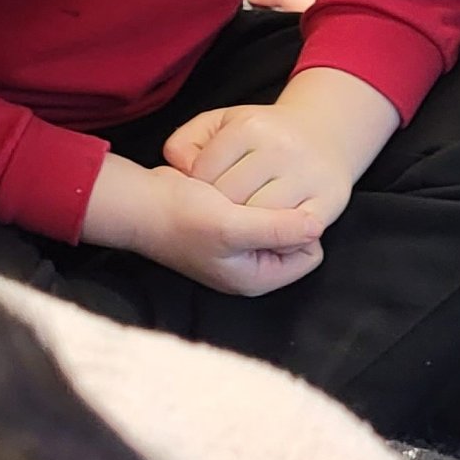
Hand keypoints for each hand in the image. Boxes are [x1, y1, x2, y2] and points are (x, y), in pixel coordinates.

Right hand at [82, 157, 323, 296]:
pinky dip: (256, 195)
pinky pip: (262, 208)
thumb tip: (318, 226)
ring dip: (270, 201)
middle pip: (296, 237)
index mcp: (258, 276)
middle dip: (285, 215)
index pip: (308, 253)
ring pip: (280, 219)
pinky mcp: (233, 225)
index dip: (299, 228)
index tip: (277, 208)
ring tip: (247, 191)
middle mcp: (253, 265)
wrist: (141, 203)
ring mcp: (243, 246)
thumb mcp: (231, 227)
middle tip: (260, 197)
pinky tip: (241, 183)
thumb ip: (277, 229)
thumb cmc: (181, 218)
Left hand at [165, 101, 357, 229]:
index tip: (208, 187)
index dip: (198, 187)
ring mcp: (308, 174)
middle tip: (225, 208)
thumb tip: (183, 170)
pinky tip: (272, 228)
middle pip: (231, 198)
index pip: (204, 173)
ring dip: (249, 224)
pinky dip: (280, 237)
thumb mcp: (220, 124)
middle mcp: (281, 147)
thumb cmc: (263, 136)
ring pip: (260, 217)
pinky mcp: (329, 200)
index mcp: (250, 125)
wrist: (326, 134)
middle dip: (222, 208)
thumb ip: (186, 142)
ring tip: (246, 219)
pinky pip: (294, 233)